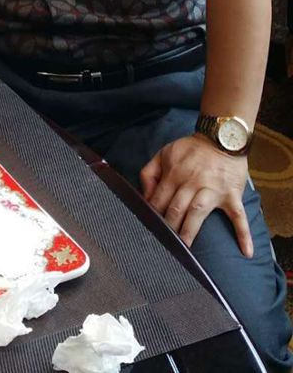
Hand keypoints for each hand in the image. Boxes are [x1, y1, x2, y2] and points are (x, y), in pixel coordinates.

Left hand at [140, 134, 251, 255]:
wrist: (221, 138)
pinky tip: (246, 251)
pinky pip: (239, 215)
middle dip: (169, 227)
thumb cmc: (191, 149)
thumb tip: (144, 197)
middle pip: (177, 208)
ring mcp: (213, 189)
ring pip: (198, 212)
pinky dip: (243, 233)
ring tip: (185, 251)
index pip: (159, 198)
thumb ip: (149, 173)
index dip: (152, 214)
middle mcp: (192, 182)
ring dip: (190, 231)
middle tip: (164, 245)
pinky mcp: (232, 195)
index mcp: (174, 173)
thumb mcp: (164, 153)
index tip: (149, 229)